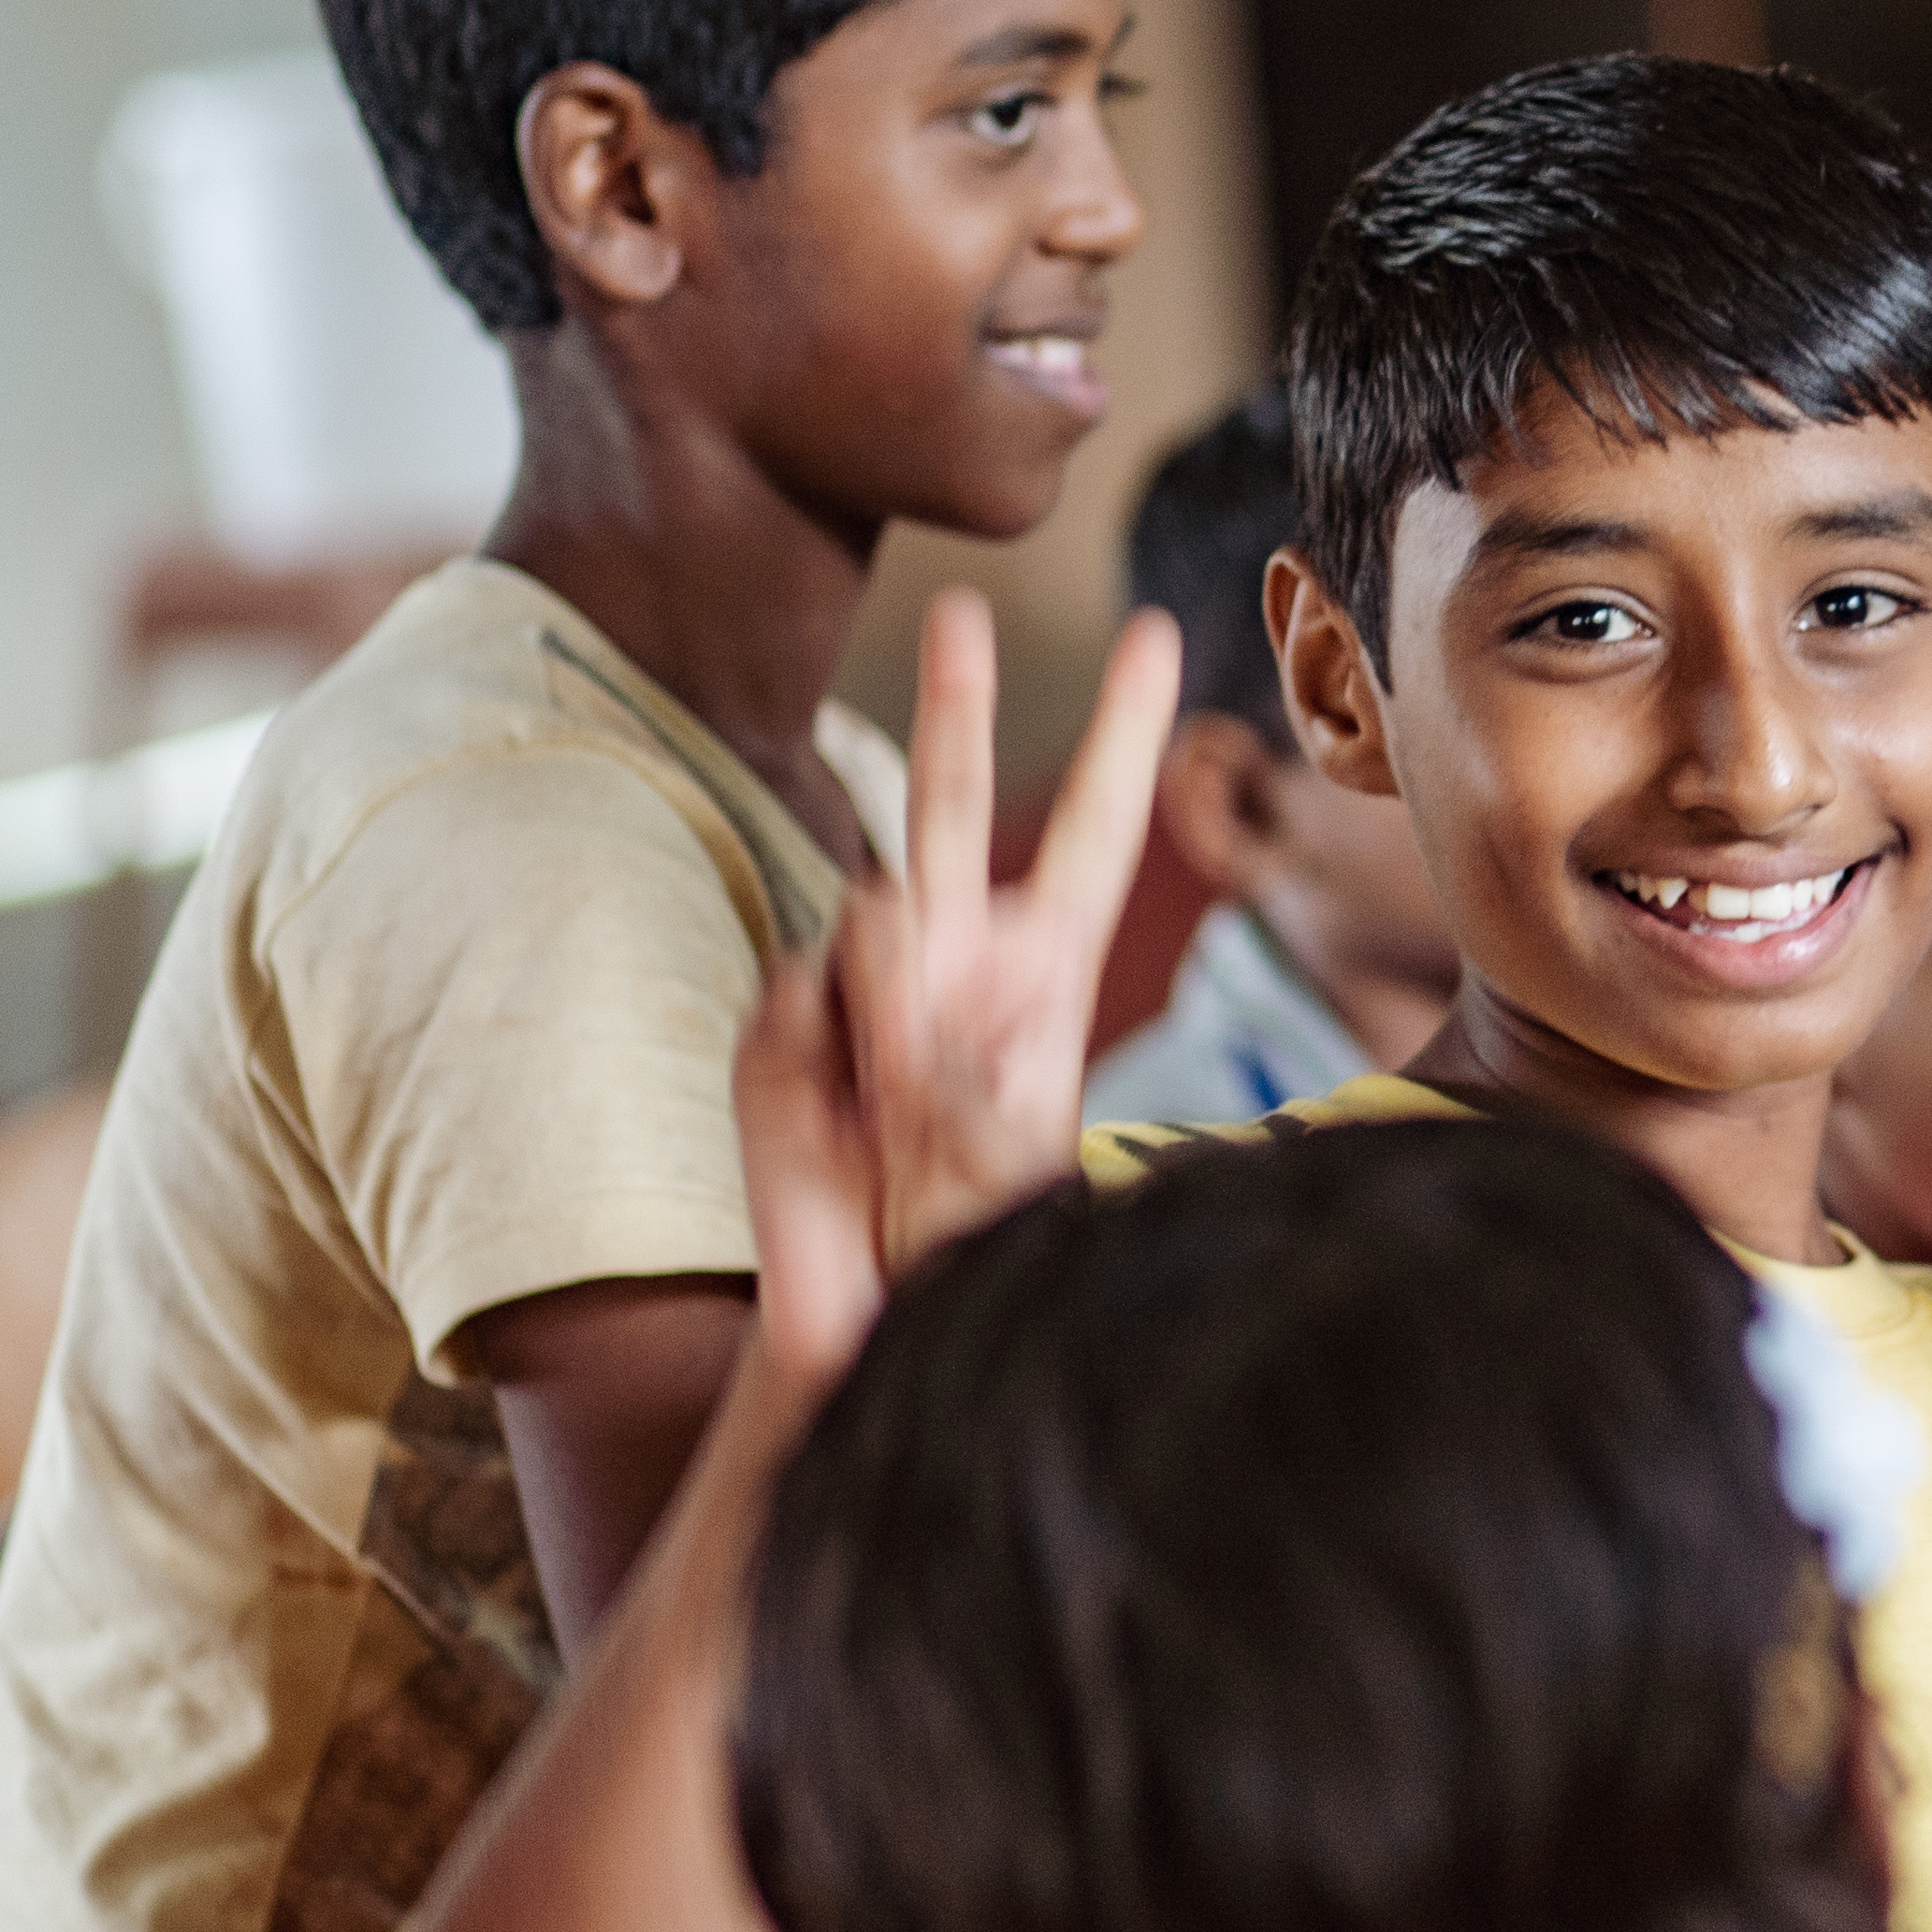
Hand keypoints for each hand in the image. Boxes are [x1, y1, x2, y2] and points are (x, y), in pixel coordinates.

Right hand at [733, 593, 1178, 1381]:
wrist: (870, 1319)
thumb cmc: (976, 1247)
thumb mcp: (1017, 1166)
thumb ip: (983, 1070)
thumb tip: (922, 976)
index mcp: (1044, 973)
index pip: (1092, 831)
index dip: (1121, 736)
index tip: (1151, 635)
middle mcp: (952, 954)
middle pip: (949, 801)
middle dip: (955, 705)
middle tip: (962, 612)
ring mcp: (856, 981)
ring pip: (879, 906)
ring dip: (904, 1015)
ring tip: (903, 1122)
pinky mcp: (779, 1018)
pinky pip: (808, 987)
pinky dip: (834, 1053)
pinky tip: (842, 1122)